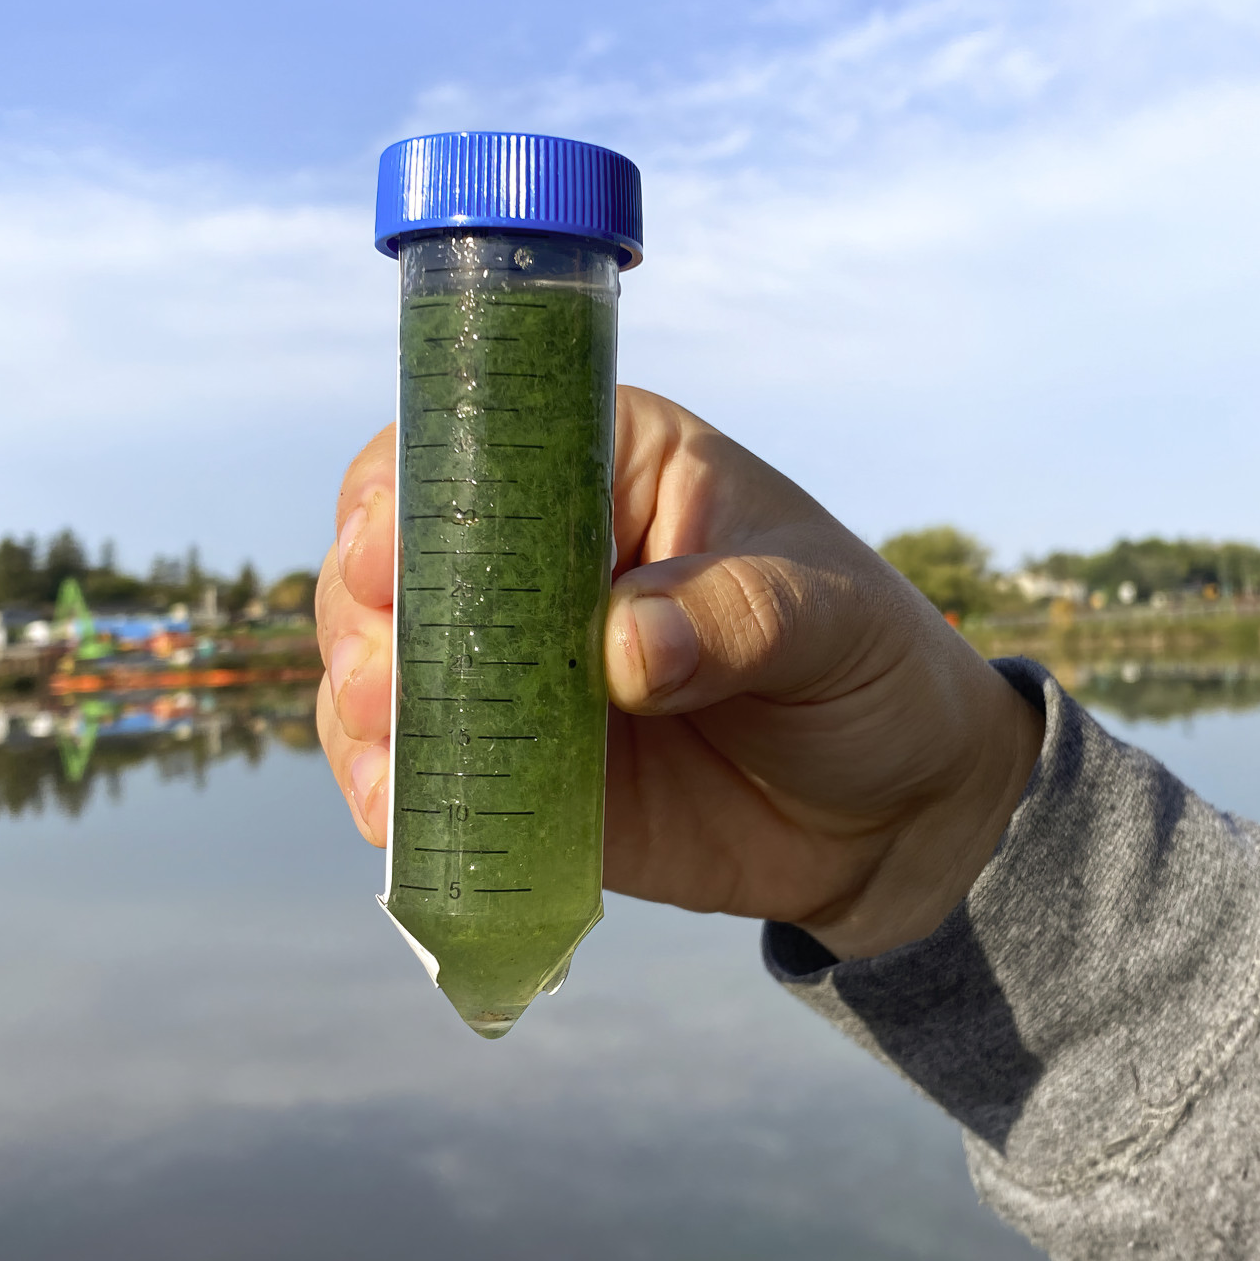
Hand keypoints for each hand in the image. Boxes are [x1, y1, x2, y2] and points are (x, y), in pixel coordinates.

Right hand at [315, 386, 1043, 959]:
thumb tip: (627, 644)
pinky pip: (426, 766)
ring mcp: (518, 663)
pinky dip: (396, 789)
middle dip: (369, 614)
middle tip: (382, 679)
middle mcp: (544, 553)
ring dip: (365, 705)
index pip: (482, 441)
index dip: (415, 488)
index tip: (386, 556)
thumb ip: (740, 616)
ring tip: (384, 756)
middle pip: (402, 554)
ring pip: (391, 662)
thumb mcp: (833, 622)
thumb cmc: (872, 669)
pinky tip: (395, 818)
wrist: (894, 813)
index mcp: (615, 466)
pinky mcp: (514, 764)